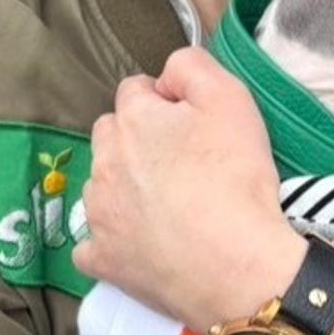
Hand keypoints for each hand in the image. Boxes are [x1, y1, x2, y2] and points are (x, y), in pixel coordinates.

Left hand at [72, 46, 308, 334]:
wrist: (240, 267)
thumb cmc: (238, 180)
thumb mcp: (230, 97)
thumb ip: (191, 67)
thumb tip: (165, 77)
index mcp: (132, 120)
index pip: (135, 90)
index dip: (166, 103)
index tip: (194, 124)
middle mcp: (104, 162)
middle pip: (111, 135)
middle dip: (138, 141)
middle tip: (183, 163)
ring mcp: (97, 214)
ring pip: (102, 185)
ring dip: (126, 187)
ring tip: (171, 205)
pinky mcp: (101, 259)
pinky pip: (93, 243)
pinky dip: (113, 240)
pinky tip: (143, 243)